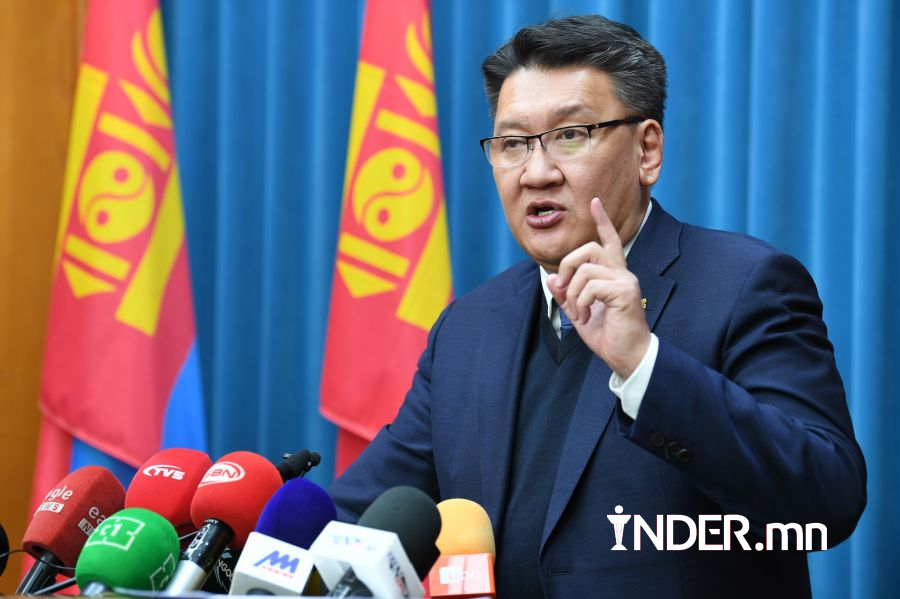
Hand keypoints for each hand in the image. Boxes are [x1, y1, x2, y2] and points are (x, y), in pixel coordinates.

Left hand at [546, 198, 649, 378]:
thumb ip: (566, 296)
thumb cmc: (607, 336)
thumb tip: (551, 279)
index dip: (602, 221)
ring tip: (578, 313)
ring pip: (584, 270)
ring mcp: (625, 280)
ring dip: (572, 294)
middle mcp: (622, 273)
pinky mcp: (624, 292)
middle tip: (563, 291)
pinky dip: (580, 302)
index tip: (595, 202)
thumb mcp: (579, 313)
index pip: (609, 241)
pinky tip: (586, 316)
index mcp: (613, 275)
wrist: (626, 356)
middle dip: (566, 266)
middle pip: (587, 249)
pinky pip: (591, 286)